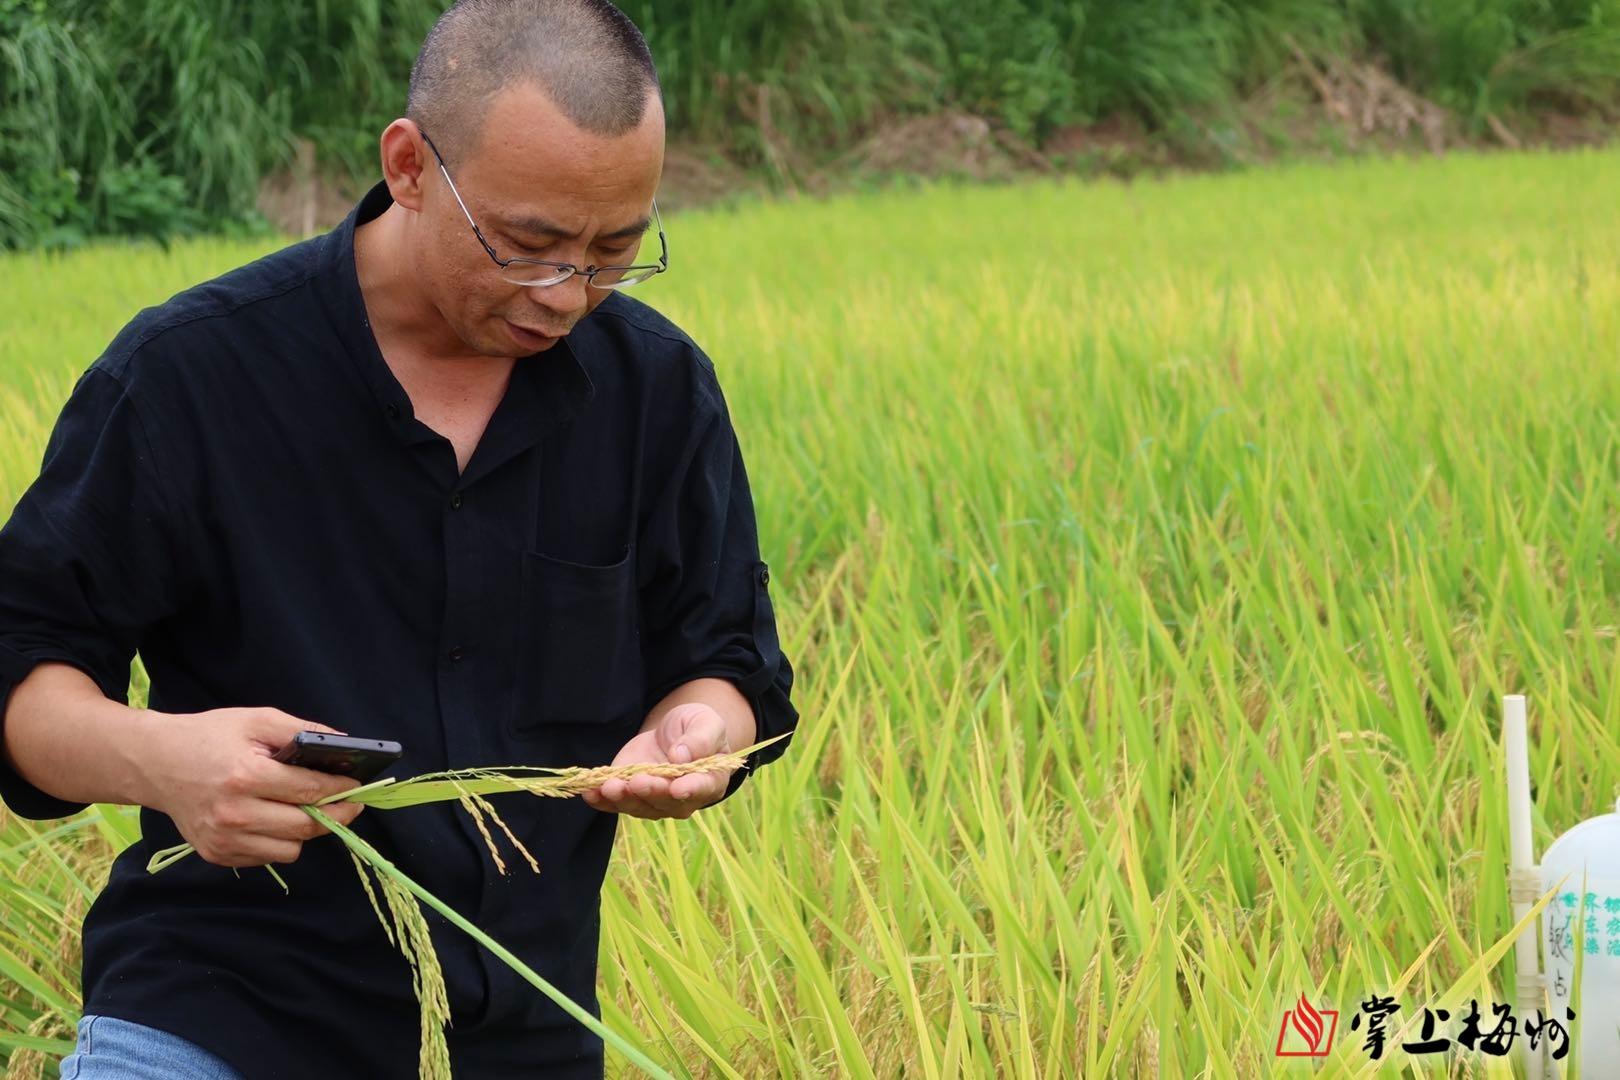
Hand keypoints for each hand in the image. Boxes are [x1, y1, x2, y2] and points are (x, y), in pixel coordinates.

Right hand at [134, 706, 366, 867]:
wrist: (154, 763)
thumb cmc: (208, 736)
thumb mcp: (256, 720)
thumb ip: (301, 731)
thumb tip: (344, 742)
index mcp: (245, 777)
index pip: (309, 790)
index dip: (340, 789)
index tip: (358, 786)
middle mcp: (234, 815)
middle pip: (305, 827)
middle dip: (336, 815)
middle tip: (351, 804)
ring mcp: (223, 840)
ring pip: (290, 849)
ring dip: (306, 831)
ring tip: (307, 809)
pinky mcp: (216, 855)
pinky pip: (266, 857)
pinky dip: (278, 841)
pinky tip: (274, 818)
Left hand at [581, 702, 735, 818]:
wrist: (673, 733)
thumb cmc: (697, 727)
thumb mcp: (705, 722)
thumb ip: (700, 738)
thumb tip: (681, 756)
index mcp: (709, 780)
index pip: (702, 788)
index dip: (690, 789)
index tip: (677, 788)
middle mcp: (683, 799)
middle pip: (666, 801)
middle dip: (650, 791)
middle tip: (636, 781)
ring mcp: (655, 800)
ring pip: (639, 806)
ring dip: (623, 798)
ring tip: (608, 786)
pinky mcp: (631, 795)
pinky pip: (616, 803)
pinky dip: (602, 800)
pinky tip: (590, 793)